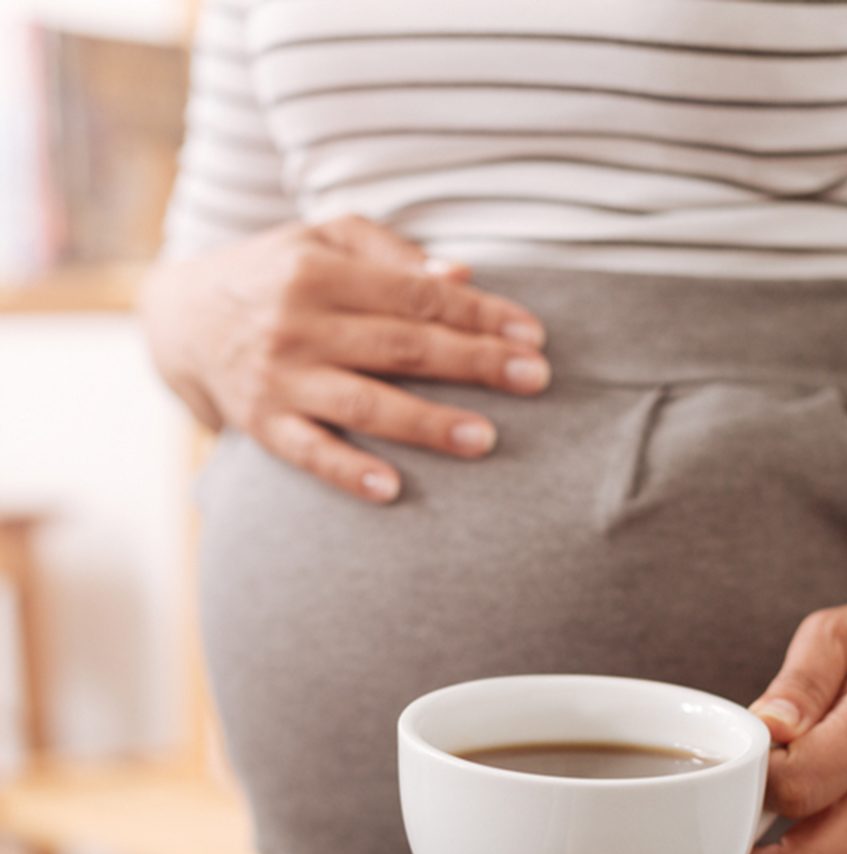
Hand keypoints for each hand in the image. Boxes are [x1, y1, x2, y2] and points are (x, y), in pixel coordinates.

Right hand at [139, 214, 550, 502]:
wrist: (181, 318)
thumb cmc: (273, 273)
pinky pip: (309, 453)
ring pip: (364, 404)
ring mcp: (278, 378)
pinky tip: (392, 490)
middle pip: (402, 348)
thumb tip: (461, 276)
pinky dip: (348, 472)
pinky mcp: (261, 424)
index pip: (417, 296)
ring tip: (486, 439)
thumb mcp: (322, 240)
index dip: (479, 315)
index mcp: (320, 271)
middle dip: (475, 364)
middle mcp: (298, 323)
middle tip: (536, 380)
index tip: (532, 335)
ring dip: (427, 424)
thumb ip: (390, 254)